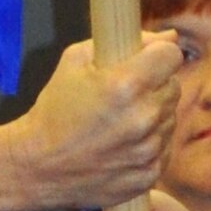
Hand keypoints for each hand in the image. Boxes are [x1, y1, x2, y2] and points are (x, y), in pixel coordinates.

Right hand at [5, 33, 179, 210]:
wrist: (37, 167)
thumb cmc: (53, 110)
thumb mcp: (74, 61)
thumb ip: (121, 42)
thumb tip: (168, 36)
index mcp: (125, 85)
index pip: (172, 55)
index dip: (159, 54)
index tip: (147, 61)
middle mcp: (143, 117)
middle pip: (173, 86)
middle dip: (154, 85)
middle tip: (126, 95)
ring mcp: (148, 150)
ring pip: (170, 118)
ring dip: (152, 115)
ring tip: (120, 123)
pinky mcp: (149, 174)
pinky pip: (165, 148)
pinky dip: (149, 144)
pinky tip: (123, 145)